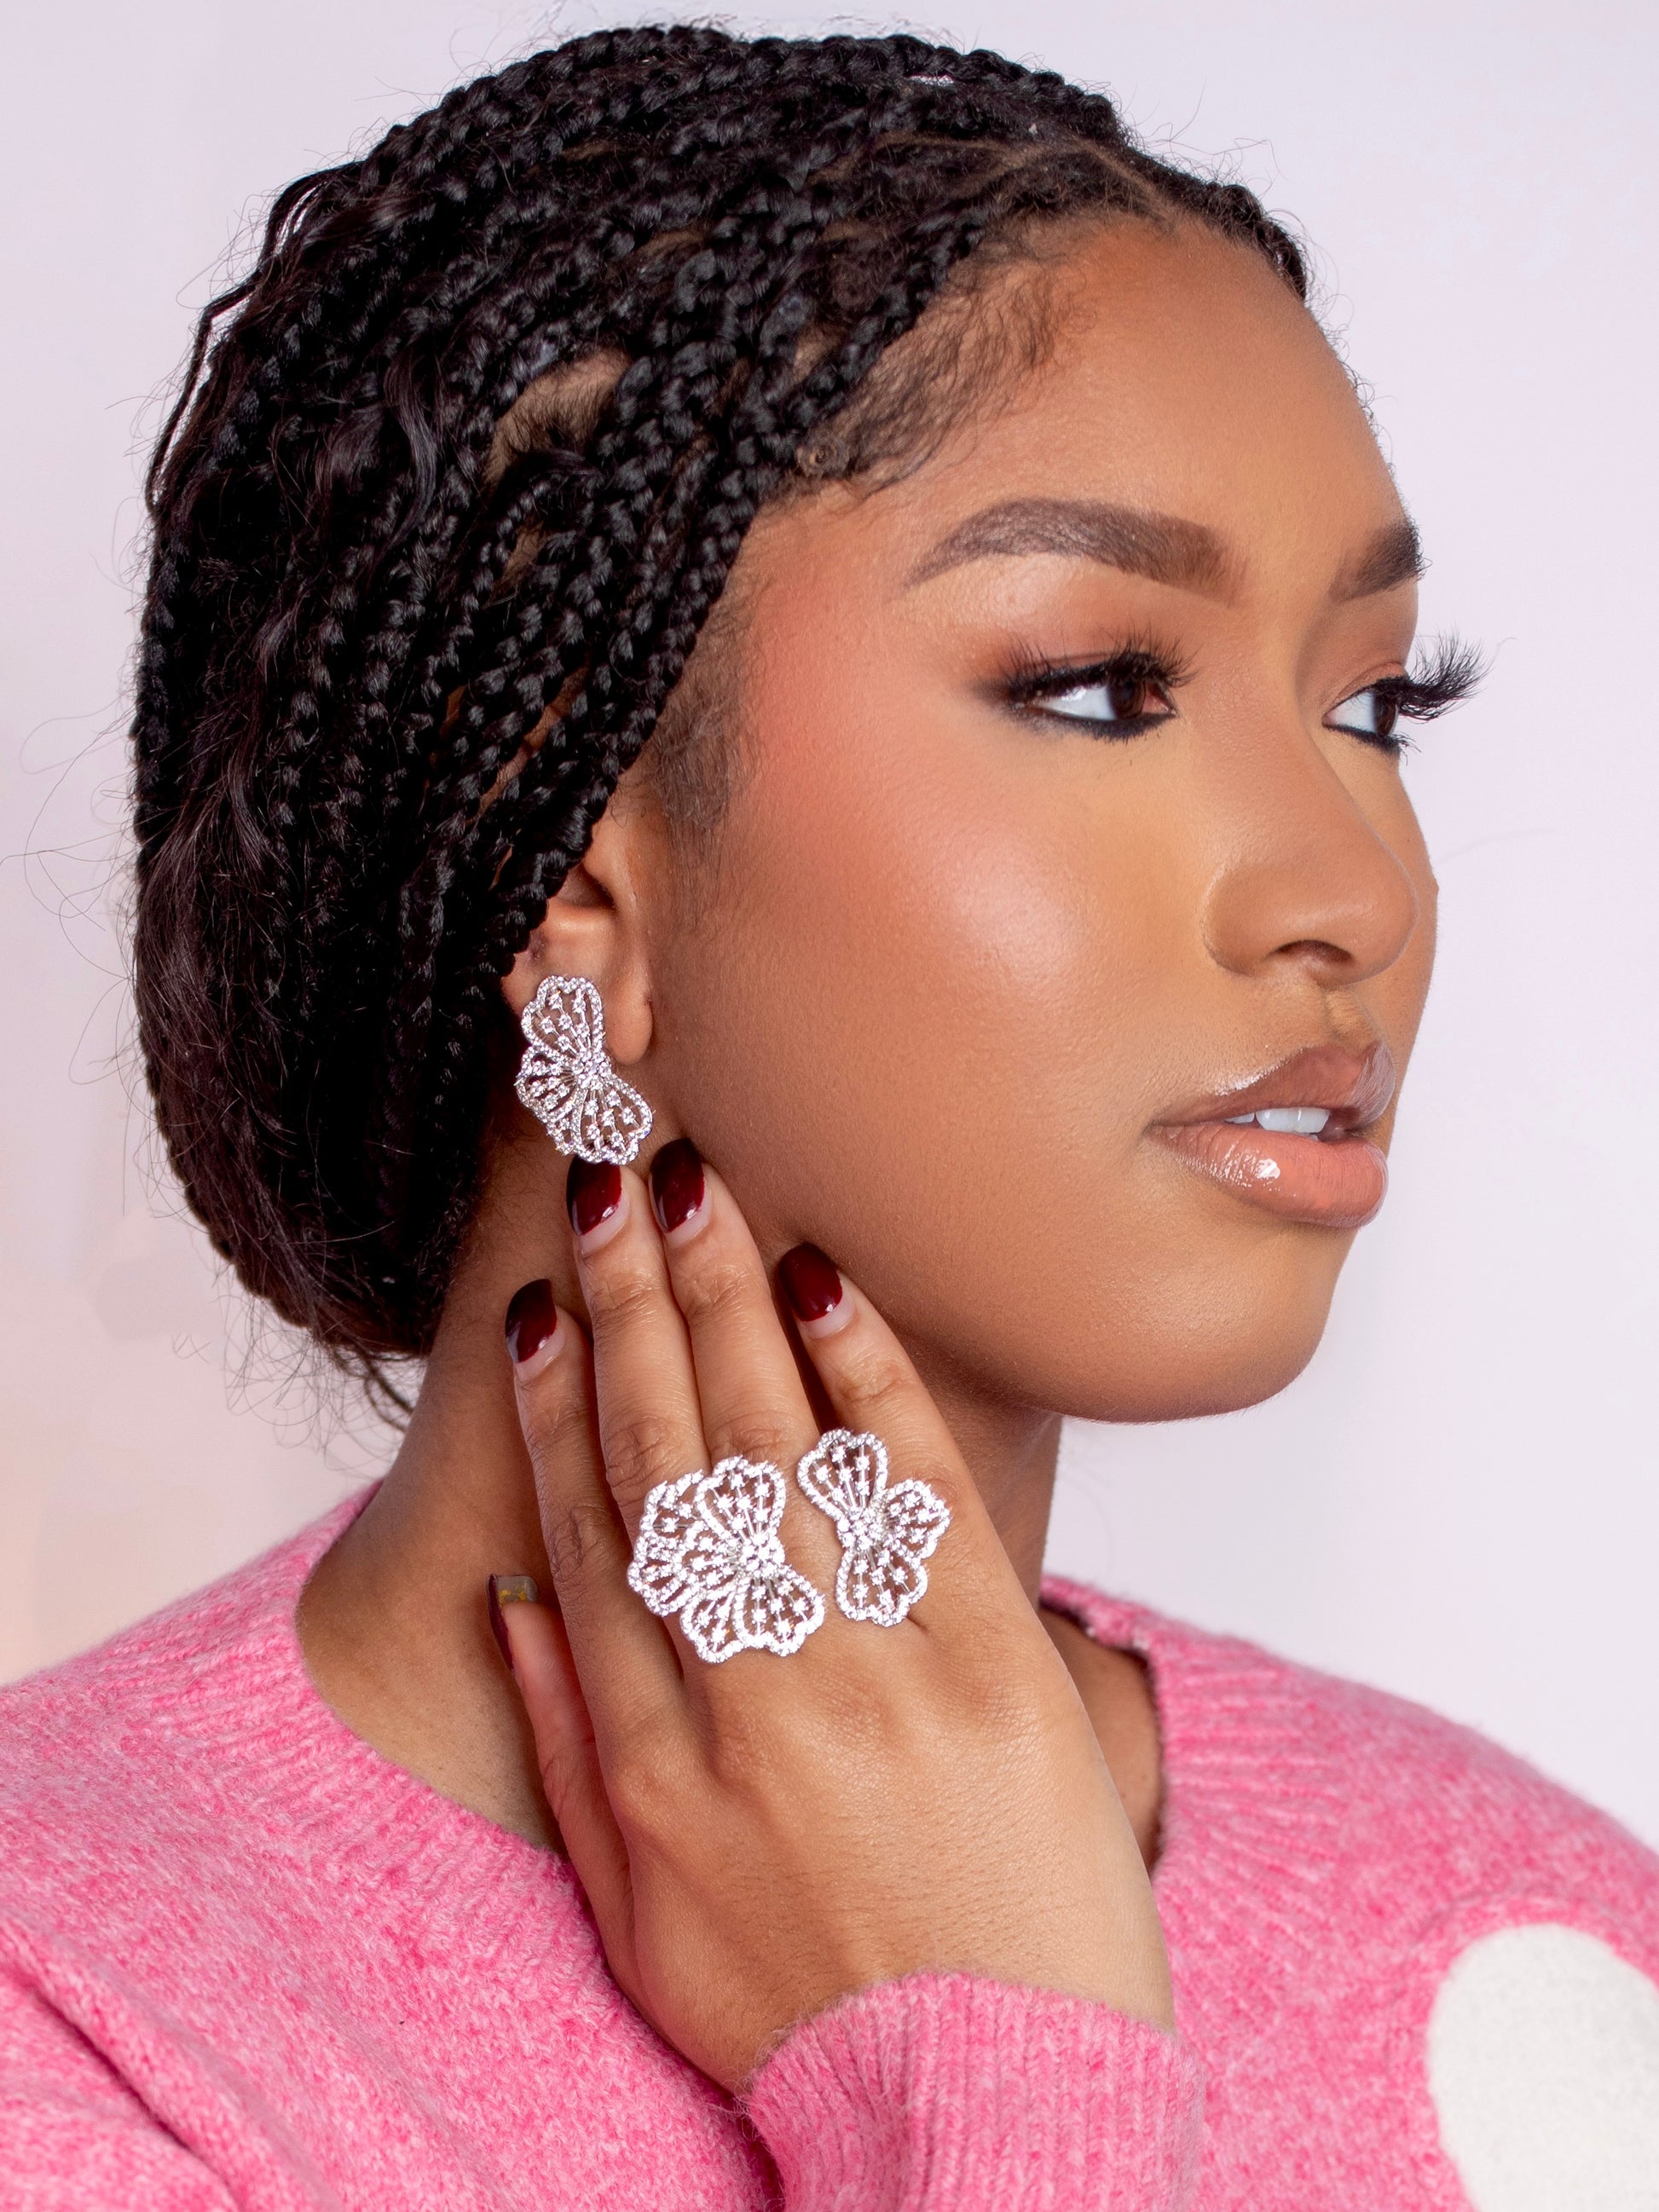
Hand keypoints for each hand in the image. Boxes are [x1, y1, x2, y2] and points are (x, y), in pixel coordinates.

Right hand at [494, 1145, 1171, 2092]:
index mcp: (649, 1760)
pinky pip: (918, 1491)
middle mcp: (745, 1698)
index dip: (556, 1403)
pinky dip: (867, 1379)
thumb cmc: (808, 2011)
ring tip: (692, 1186)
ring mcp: (870, 1676)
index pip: (588, 1533)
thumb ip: (565, 1745)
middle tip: (606, 1178)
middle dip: (632, 1307)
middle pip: (671, 1459)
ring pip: (777, 1450)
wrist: (996, 2104)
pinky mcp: (992, 1664)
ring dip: (727, 1306)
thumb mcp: (638, 1914)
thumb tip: (512, 1592)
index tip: (543, 1299)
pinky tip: (822, 1285)